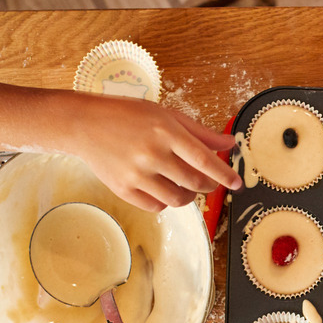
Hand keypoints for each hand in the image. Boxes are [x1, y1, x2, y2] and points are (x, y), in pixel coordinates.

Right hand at [64, 96, 240, 212]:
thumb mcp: (166, 115)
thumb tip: (228, 145)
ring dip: (189, 197)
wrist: (85, 125)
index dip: (224, 174)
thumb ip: (199, 132)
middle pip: (194, 182)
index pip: (204, 160)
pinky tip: (164, 189)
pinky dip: (166, 202)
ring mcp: (137, 174)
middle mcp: (152, 154)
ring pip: (177, 199)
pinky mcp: (123, 189)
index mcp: (166, 132)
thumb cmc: (128, 115)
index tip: (237, 183)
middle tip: (209, 182)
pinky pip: (156, 206)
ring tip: (187, 188)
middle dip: (209, 185)